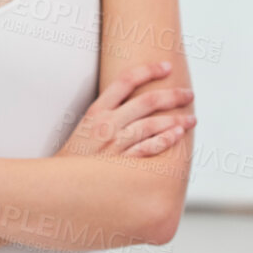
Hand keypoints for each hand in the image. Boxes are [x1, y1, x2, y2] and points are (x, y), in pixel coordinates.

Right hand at [58, 61, 195, 157]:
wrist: (62, 185)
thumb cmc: (76, 157)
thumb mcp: (85, 127)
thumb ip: (108, 114)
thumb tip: (135, 103)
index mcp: (96, 111)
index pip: (126, 80)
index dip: (149, 70)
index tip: (166, 66)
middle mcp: (107, 124)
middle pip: (147, 101)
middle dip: (173, 95)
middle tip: (188, 94)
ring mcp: (115, 144)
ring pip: (152, 125)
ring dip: (176, 121)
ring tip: (191, 120)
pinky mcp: (121, 165)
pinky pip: (148, 149)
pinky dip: (165, 141)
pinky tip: (177, 136)